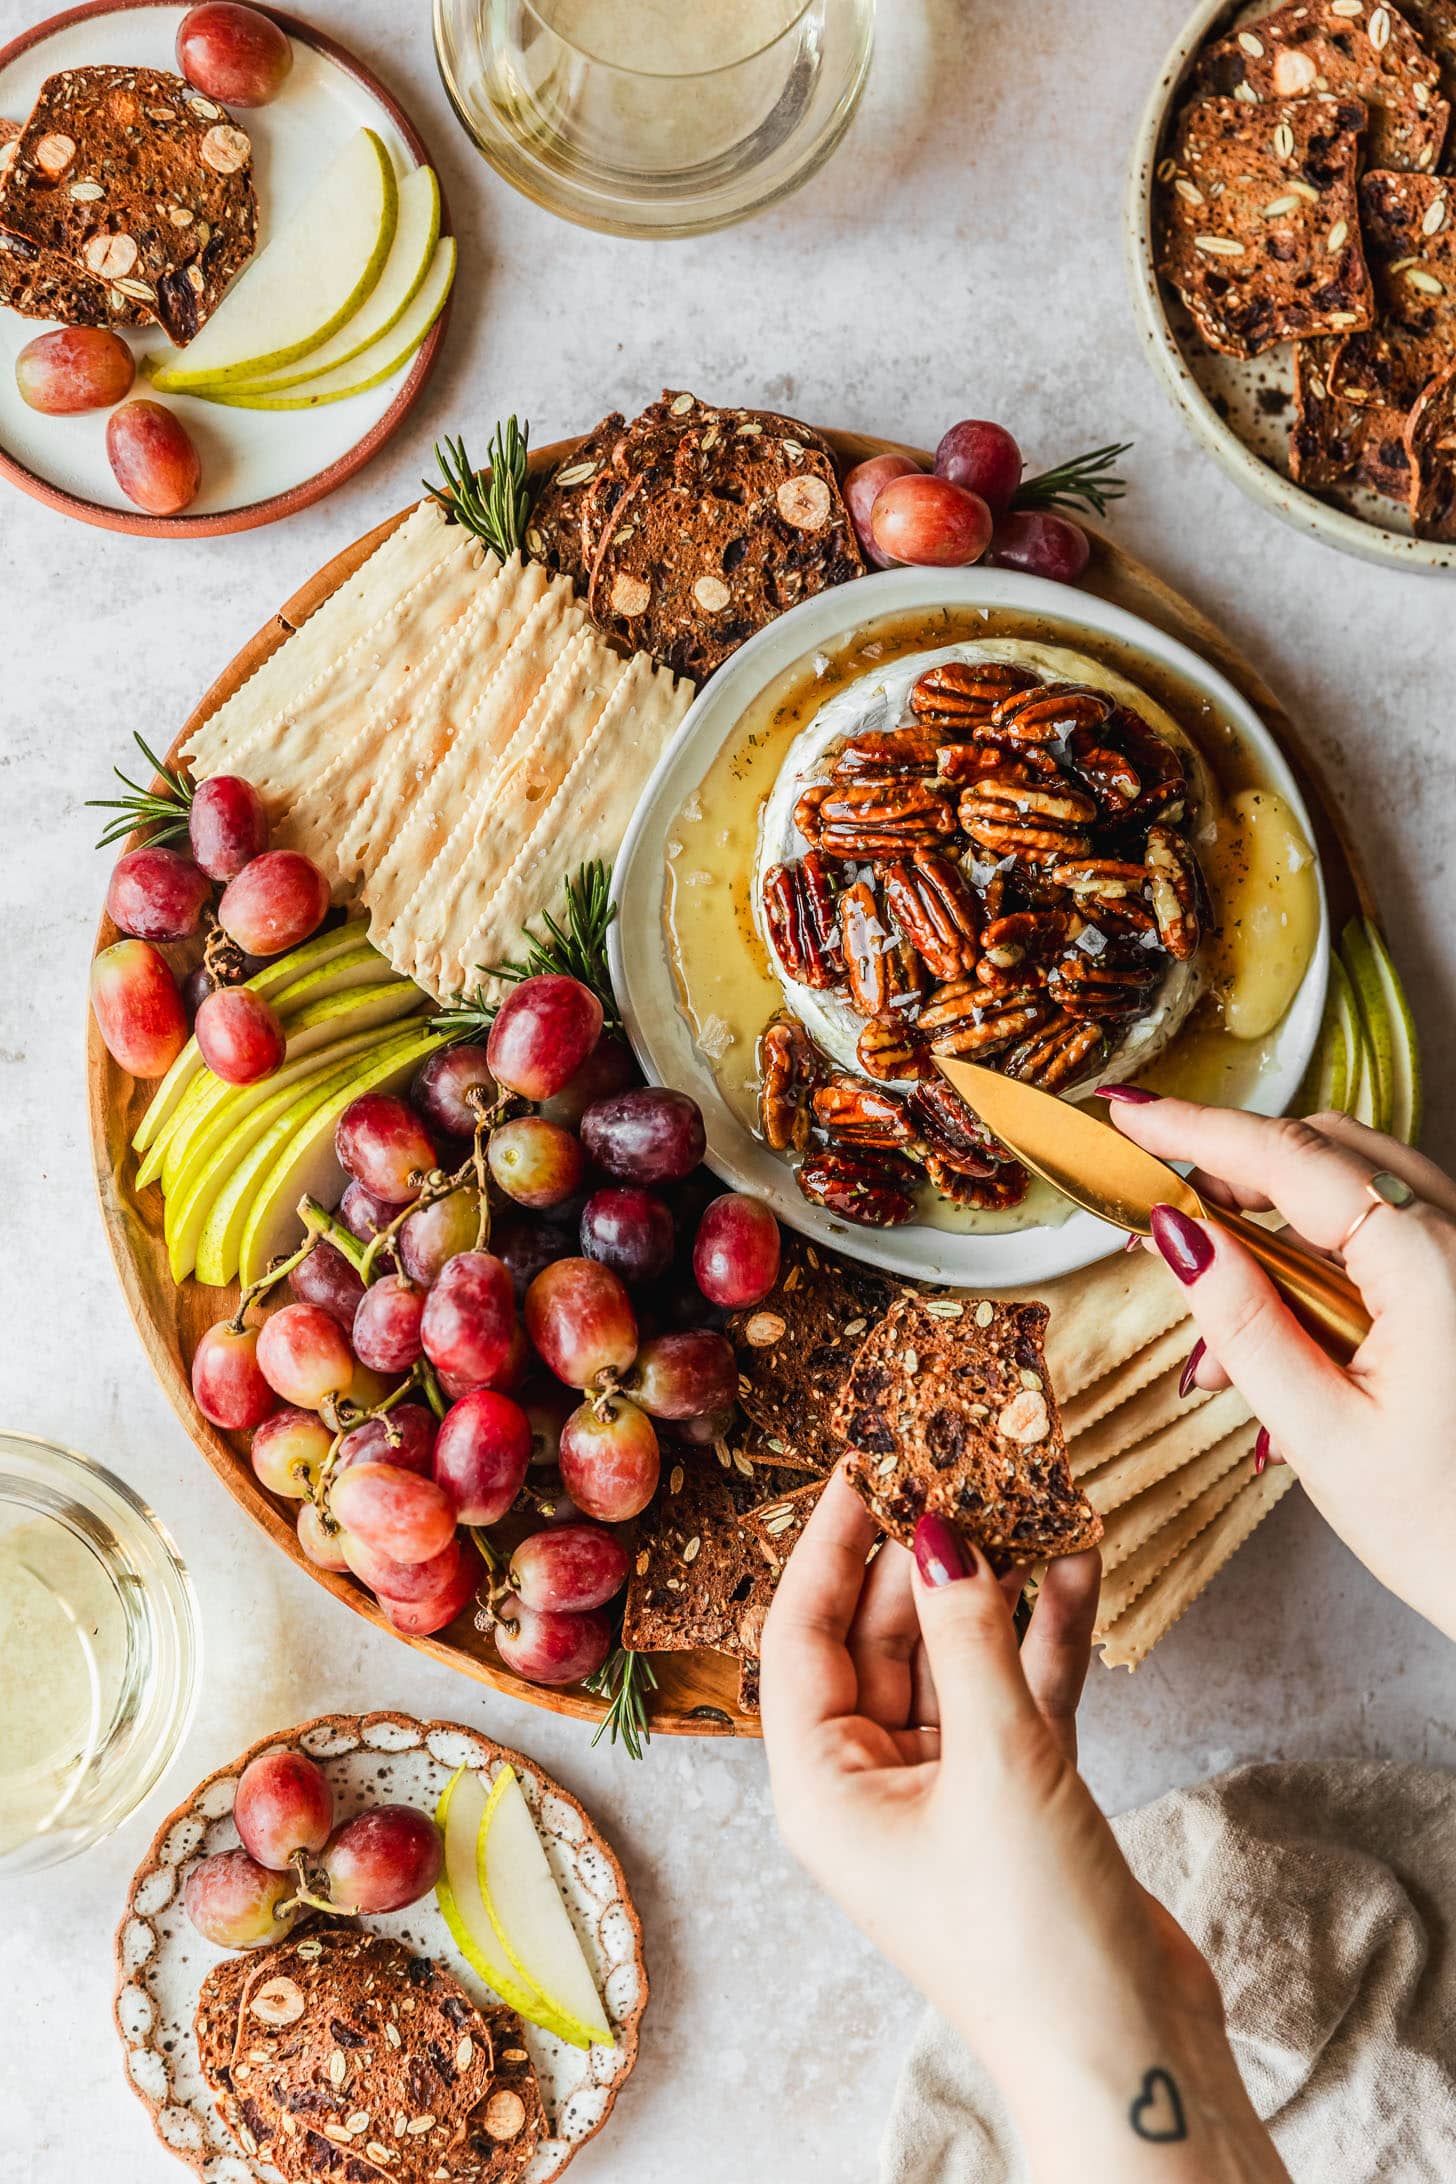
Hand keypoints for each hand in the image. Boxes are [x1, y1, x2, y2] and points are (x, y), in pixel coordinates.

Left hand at [760, 1475, 1286, 2181]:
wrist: (1130, 2054)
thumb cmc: (1034, 1938)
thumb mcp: (996, 1763)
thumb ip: (967, 1637)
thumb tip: (937, 1531)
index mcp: (820, 1787)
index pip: (802, 1636)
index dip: (829, 1543)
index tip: (862, 1463)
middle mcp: (869, 1783)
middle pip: (879, 1636)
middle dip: (922, 1553)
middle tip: (959, 1460)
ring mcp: (944, 1789)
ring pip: (956, 1656)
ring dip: (994, 1584)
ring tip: (1027, 1492)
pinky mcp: (1015, 1796)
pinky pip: (1016, 1691)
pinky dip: (1045, 1634)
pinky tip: (1077, 1565)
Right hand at [1103, 1095, 1455, 1639]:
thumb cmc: (1447, 1527)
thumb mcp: (1322, 1433)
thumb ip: (1244, 1323)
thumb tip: (1175, 1233)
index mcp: (1428, 1265)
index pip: (1290, 1157)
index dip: (1196, 1127)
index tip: (1126, 1114)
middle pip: (1321, 1153)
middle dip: (1227, 1178)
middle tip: (1153, 1222)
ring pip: (1346, 1191)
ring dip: (1265, 1229)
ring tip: (1215, 1332)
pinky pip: (1375, 1235)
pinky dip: (1309, 1260)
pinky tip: (1269, 1337)